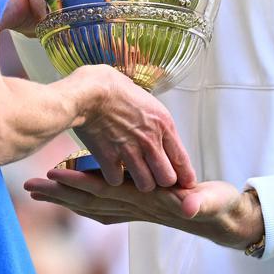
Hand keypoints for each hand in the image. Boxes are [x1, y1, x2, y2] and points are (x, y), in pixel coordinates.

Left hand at [24, 169, 264, 248]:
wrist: (222, 221)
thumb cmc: (216, 207)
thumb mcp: (210, 202)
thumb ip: (198, 202)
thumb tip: (187, 205)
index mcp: (146, 201)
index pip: (106, 191)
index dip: (80, 184)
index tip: (55, 176)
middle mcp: (134, 206)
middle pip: (90, 200)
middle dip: (59, 195)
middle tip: (29, 187)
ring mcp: (133, 208)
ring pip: (92, 204)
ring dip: (64, 199)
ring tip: (37, 190)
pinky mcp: (137, 207)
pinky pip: (103, 207)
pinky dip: (83, 203)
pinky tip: (70, 202)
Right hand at [74, 67, 195, 191]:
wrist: (89, 90)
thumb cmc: (114, 87)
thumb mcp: (146, 98)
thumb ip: (155, 119)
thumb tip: (157, 126)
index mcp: (163, 124)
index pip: (182, 161)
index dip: (184, 176)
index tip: (182, 182)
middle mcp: (150, 141)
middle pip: (167, 179)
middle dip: (160, 180)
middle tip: (152, 175)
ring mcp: (130, 151)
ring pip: (145, 185)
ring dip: (138, 182)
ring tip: (132, 173)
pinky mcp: (109, 158)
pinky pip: (117, 180)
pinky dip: (113, 177)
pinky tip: (111, 166)